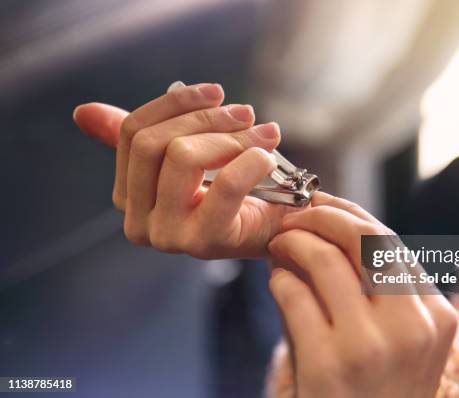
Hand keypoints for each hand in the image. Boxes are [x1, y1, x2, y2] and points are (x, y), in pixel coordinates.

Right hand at [73, 83, 294, 257]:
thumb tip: (82, 112)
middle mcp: (137, 221)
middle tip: (246, 113)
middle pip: (154, 143)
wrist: (276, 232)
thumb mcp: (187, 159)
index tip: (216, 92)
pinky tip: (268, 156)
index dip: (175, 104)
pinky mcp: (203, 242)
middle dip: (206, 119)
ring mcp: (166, 236)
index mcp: (128, 196)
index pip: (133, 133)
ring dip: (233, 137)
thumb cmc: (234, 193)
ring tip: (266, 134)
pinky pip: (226, 184)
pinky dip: (252, 160)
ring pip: (183, 156)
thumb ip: (141, 138)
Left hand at [267, 193, 456, 396]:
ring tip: (278, 244)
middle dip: (323, 215)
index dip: (350, 214)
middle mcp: (412, 327)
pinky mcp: (328, 365)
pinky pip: (294, 295)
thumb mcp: (391, 341)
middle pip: (365, 239)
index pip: (390, 242)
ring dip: (293, 242)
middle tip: (294, 215)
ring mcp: (371, 346)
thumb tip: (320, 229)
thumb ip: (366, 287)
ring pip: (326, 260)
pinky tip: (276, 282)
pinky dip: (278, 280)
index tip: (322, 203)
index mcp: (435, 317)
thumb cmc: (373, 391)